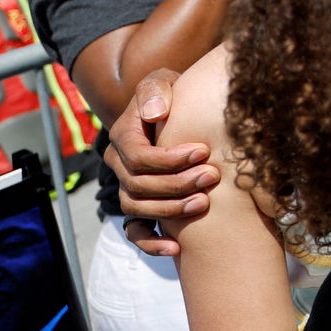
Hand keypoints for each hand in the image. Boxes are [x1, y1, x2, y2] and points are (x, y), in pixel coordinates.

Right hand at [104, 69, 217, 254]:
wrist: (177, 111)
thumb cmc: (173, 94)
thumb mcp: (163, 81)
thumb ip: (156, 90)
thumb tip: (154, 113)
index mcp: (123, 136)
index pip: (138, 156)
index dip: (169, 158)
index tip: (203, 151)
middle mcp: (119, 164)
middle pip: (139, 185)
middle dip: (176, 184)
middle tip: (211, 177)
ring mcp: (127, 187)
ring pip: (137, 208)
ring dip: (169, 210)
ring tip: (204, 204)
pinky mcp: (140, 205)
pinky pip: (135, 231)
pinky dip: (151, 242)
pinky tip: (176, 248)